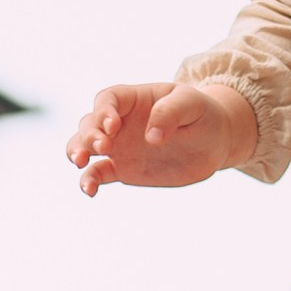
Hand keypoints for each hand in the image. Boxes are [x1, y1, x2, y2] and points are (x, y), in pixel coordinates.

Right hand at [67, 80, 257, 194]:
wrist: (213, 143)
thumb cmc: (202, 115)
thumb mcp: (193, 104)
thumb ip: (171, 112)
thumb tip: (151, 137)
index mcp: (134, 100)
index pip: (108, 99)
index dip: (104, 111)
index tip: (113, 126)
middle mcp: (120, 122)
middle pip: (90, 123)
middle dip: (88, 134)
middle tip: (102, 147)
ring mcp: (119, 146)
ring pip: (85, 146)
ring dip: (77, 152)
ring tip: (80, 164)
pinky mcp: (123, 169)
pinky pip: (98, 174)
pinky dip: (89, 181)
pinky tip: (90, 191)